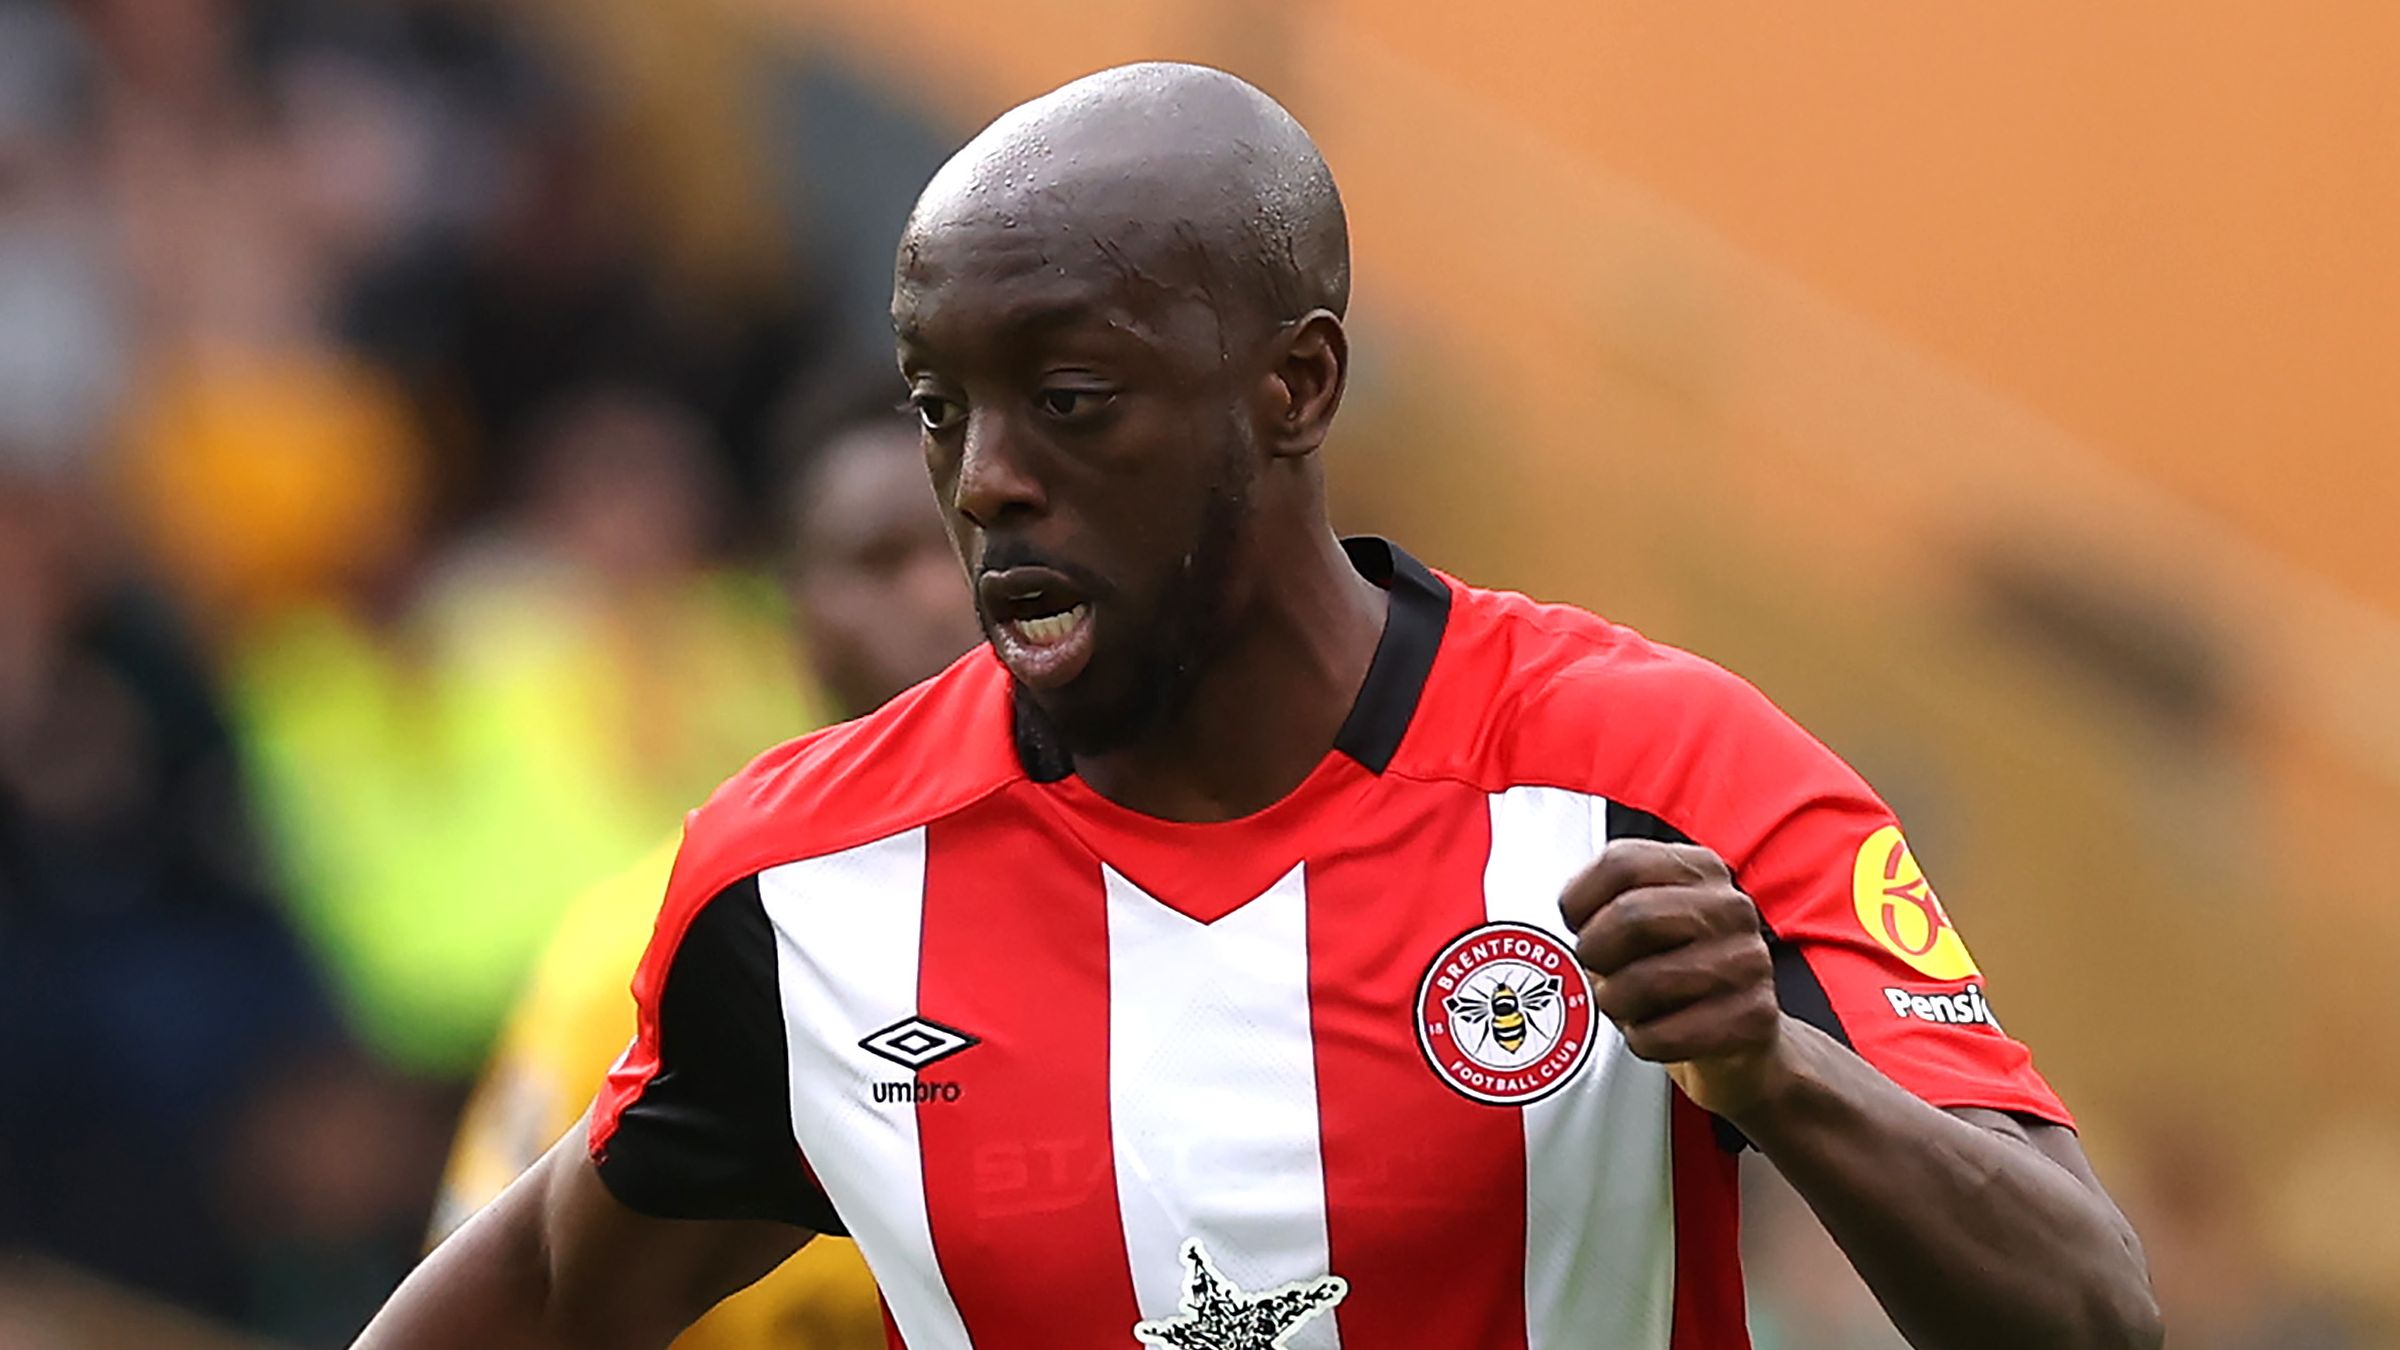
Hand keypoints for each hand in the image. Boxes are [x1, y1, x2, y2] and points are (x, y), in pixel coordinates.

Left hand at [1559, 839, 1786, 1117]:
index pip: (1622, 862)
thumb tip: (1572, 911)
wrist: (1741, 1037)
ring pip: (1642, 981)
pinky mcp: (1752, 1017)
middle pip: (1631, 915)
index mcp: (1699, 869)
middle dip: (1595, 951)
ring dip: (1615, 1002)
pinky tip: (1656, 1031)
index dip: (1580, 897)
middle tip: (1599, 968)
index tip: (1576, 920)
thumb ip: (1609, 900)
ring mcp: (1747, 961)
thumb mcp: (1647, 919)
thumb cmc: (1676, 971)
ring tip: (1627, 1003)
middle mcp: (1729, 908)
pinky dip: (1642, 1040)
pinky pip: (1663, 1035)